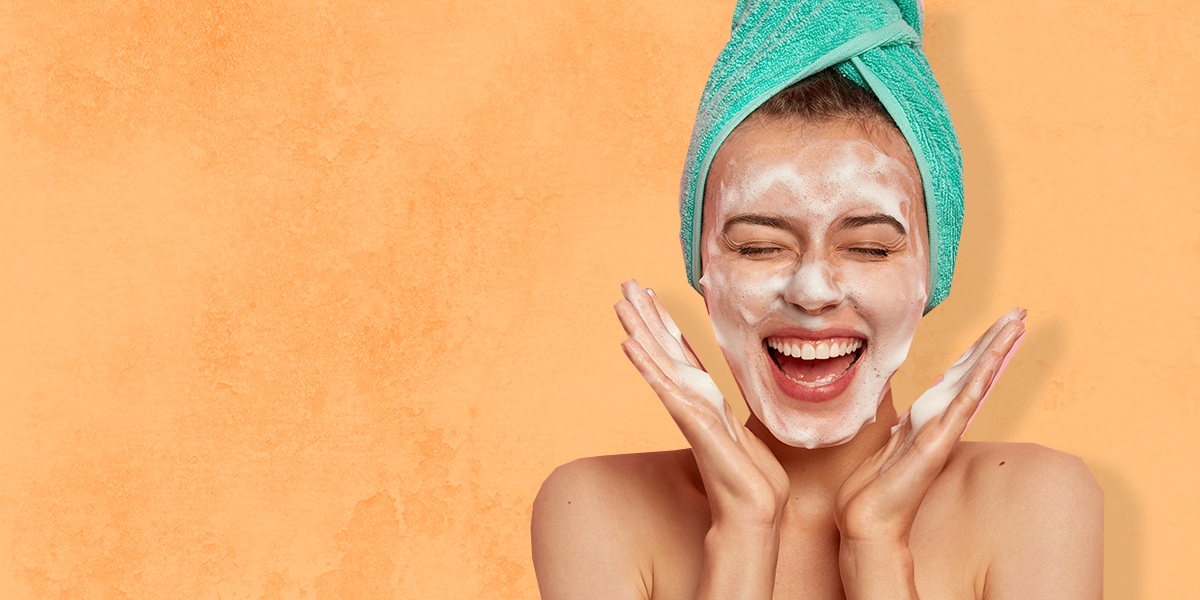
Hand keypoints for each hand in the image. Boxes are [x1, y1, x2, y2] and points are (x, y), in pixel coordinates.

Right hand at [615, 280, 789, 529]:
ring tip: (620, 302)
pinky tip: (629, 343)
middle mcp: (692, 400)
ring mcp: (688, 410)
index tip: (651, 295)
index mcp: (706, 400)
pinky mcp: (691, 422)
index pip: (681, 354)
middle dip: (646, 316)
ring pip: (658, 361)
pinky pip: (665, 387)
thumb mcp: (746, 437)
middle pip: (663, 349)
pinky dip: (646, 364)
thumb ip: (733, 420)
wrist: (754, 511)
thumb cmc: (754, 480)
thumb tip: (731, 413)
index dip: (666, 324)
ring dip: (639, 330)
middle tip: (625, 284)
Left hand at [835, 308, 1026, 545]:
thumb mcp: (884, 446)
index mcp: (926, 419)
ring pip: (973, 381)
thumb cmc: (871, 489)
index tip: (995, 326)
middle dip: (994, 341)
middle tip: (1019, 313)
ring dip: (994, 351)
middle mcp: (939, 421)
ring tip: (1015, 324)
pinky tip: (992, 359)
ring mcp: (941, 432)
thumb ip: (897, 428)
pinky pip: (962, 406)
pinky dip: (978, 381)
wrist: (866, 521)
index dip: (975, 350)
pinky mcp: (937, 444)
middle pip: (971, 372)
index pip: (956, 376)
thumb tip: (899, 416)